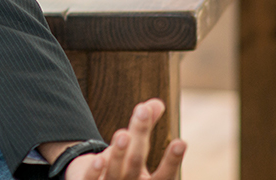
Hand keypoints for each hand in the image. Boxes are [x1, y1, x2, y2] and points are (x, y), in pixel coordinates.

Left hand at [64, 99, 185, 179]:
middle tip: (142, 112)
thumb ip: (146, 128)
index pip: (165, 175)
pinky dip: (94, 171)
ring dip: (119, 153)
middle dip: (139, 139)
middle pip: (136, 163)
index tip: (181, 142)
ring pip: (115, 171)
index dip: (172, 161)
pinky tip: (97, 159)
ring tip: (123, 133)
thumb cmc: (123, 166)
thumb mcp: (137, 150)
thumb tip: (158, 102)